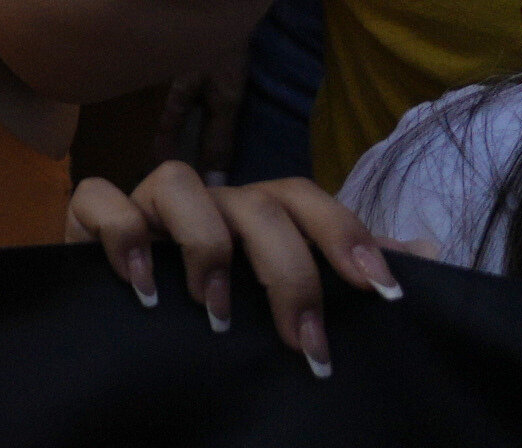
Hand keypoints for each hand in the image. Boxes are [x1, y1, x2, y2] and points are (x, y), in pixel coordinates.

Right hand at [68, 161, 395, 375]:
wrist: (125, 306)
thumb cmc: (218, 297)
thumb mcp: (290, 286)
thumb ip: (351, 266)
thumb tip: (429, 249)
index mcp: (258, 211)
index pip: (307, 199)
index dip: (346, 235)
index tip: (381, 291)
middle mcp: (209, 199)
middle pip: (256, 202)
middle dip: (287, 272)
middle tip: (302, 340)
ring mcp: (149, 203)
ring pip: (177, 181)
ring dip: (205, 246)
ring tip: (215, 312)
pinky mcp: (91, 216)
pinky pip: (100, 197)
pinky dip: (123, 234)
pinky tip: (145, 287)